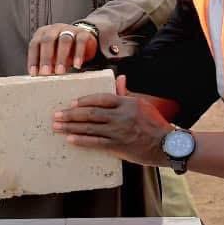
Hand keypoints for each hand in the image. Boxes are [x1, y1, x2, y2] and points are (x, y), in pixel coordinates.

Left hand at [28, 23, 97, 75]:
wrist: (83, 40)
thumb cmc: (62, 50)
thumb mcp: (51, 56)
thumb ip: (45, 63)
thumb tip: (39, 78)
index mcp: (43, 33)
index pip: (35, 44)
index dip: (33, 59)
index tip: (34, 73)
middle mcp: (55, 29)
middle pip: (48, 40)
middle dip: (46, 58)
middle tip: (46, 73)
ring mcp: (70, 29)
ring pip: (64, 40)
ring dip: (61, 57)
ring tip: (60, 72)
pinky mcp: (83, 33)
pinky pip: (81, 41)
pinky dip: (78, 54)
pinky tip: (77, 65)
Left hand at [52, 75, 171, 165]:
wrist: (167, 144)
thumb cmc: (154, 123)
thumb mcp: (142, 104)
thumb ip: (126, 92)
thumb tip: (120, 78)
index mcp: (126, 103)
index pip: (101, 99)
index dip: (84, 101)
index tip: (71, 103)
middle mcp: (121, 116)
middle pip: (91, 113)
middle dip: (71, 114)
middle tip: (56, 115)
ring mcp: (118, 132)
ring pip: (90, 128)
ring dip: (71, 127)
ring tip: (57, 127)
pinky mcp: (118, 146)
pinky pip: (96, 142)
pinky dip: (82, 140)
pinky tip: (70, 139)